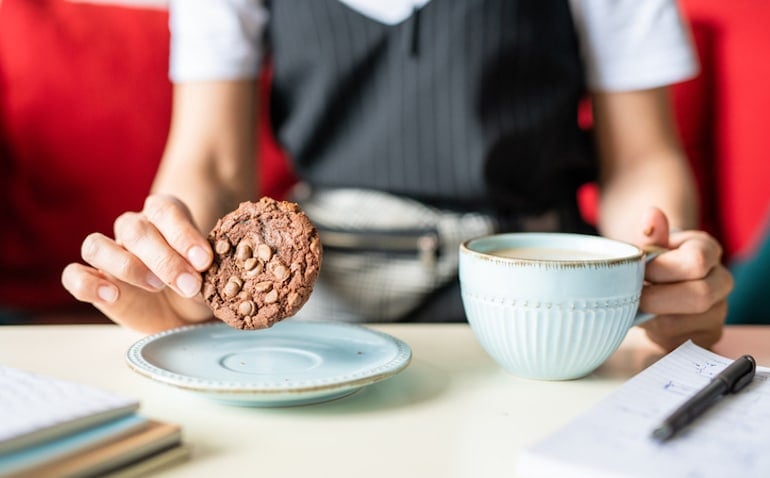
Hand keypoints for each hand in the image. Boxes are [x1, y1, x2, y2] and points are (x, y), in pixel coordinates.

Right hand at [61, 194, 214, 332]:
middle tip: (191, 284)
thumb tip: (206, 269)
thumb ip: (206, 268)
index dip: (183, 234)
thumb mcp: (211, 275)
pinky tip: (112, 295)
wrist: (184, 315)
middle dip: (165, 258)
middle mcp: (133, 229)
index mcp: (164, 216)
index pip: (165, 210)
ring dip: (127, 266)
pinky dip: (87, 284)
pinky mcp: (94, 281)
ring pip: (97, 246)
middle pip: (135, 229)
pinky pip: (74, 275)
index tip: (204, 260)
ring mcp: (110, 255)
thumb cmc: (198, 284)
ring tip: (156, 286)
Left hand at [634, 207, 733, 350]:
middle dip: (657, 298)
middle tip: (634, 296)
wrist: (658, 285)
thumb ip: (651, 234)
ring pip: (686, 323)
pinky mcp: (707, 336)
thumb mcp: (650, 246)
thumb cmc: (654, 263)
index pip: (695, 262)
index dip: (660, 270)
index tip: (639, 271)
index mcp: (708, 251)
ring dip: (653, 317)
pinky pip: (681, 341)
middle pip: (699, 296)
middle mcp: (721, 281)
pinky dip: (657, 334)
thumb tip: (651, 215)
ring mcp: (718, 311)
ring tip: (638, 307)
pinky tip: (648, 321)